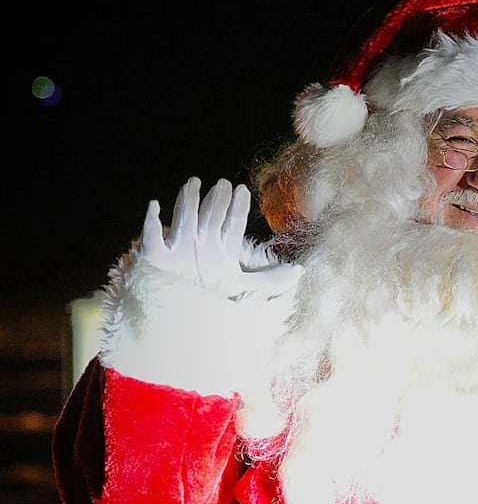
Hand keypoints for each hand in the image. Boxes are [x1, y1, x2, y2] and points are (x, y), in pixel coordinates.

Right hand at [139, 177, 300, 298]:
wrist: (183, 321)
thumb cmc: (212, 302)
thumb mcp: (245, 290)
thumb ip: (272, 280)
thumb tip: (300, 271)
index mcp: (221, 250)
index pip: (232, 224)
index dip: (237, 207)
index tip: (242, 190)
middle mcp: (201, 245)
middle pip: (210, 216)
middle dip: (216, 199)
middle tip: (223, 184)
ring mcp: (178, 249)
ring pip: (184, 218)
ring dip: (188, 200)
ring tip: (194, 182)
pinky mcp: (156, 257)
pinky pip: (151, 236)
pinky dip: (151, 222)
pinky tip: (155, 206)